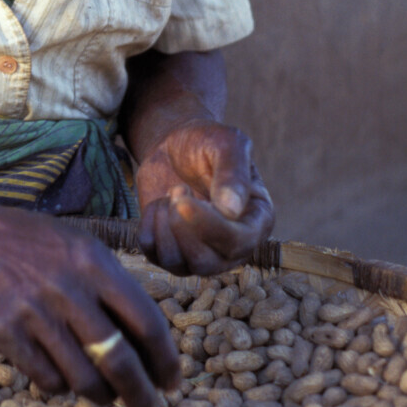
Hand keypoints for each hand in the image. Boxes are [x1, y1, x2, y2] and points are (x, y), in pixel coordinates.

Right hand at [0, 206, 179, 406]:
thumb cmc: (42, 246)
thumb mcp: (86, 249)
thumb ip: (117, 288)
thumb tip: (150, 345)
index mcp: (95, 265)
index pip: (146, 322)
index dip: (165, 359)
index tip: (172, 382)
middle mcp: (69, 290)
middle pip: (118, 360)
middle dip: (140, 395)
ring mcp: (36, 314)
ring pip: (84, 379)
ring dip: (103, 397)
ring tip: (106, 396)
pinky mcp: (8, 334)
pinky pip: (49, 381)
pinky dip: (64, 387)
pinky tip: (66, 379)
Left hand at [135, 121, 273, 276]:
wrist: (176, 145)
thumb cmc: (207, 142)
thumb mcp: (226, 143)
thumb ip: (233, 173)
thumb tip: (231, 210)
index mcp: (257, 220)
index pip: (238, 242)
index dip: (209, 225)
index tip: (184, 196)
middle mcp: (232, 245)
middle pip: (207, 263)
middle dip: (183, 228)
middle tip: (177, 190)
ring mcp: (201, 252)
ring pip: (179, 265)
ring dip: (165, 227)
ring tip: (171, 193)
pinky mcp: (171, 250)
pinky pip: (154, 256)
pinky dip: (149, 227)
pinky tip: (159, 203)